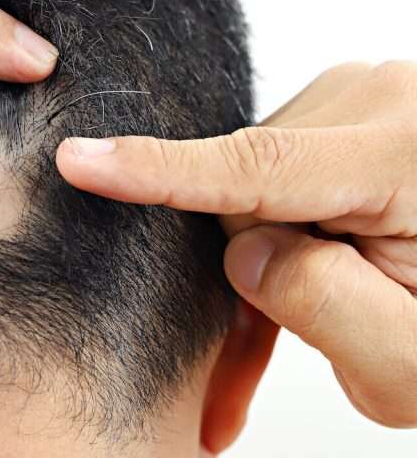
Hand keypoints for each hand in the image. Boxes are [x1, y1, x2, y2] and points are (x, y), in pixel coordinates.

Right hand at [56, 61, 416, 427]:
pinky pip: (269, 178)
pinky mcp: (334, 116)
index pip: (258, 166)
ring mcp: (356, 102)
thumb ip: (320, 306)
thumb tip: (241, 253)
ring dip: (268, 259)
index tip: (81, 162)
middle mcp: (378, 104)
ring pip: (250, 191)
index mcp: (406, 158)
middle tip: (270, 358)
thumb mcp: (407, 363)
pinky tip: (290, 282)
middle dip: (251, 272)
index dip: (158, 172)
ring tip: (316, 315)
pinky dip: (275, 237)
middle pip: (245, 195)